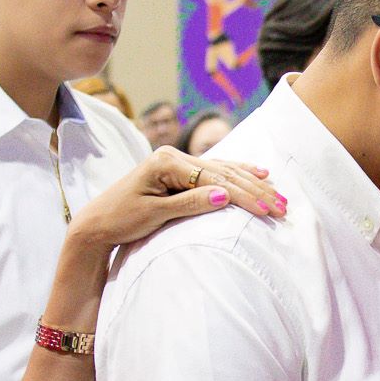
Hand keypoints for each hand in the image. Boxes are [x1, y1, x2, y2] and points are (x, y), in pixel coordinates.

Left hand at [67, 147, 283, 250]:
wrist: (96, 224)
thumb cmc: (120, 220)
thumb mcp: (154, 215)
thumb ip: (189, 203)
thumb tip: (224, 196)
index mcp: (166, 162)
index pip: (216, 180)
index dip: (244, 196)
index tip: (267, 211)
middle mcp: (173, 156)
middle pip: (224, 173)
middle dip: (256, 191)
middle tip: (283, 207)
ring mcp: (176, 161)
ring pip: (224, 171)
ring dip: (253, 183)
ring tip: (279, 195)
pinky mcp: (179, 171)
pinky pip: (215, 171)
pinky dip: (238, 174)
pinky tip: (258, 172)